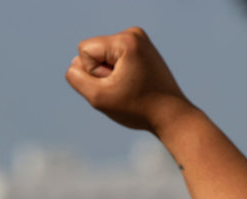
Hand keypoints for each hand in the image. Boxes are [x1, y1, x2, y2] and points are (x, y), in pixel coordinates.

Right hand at [66, 27, 192, 133]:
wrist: (171, 116)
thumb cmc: (137, 109)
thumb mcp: (99, 97)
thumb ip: (77, 78)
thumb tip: (75, 65)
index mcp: (126, 40)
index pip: (84, 51)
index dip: (93, 73)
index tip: (117, 86)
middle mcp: (133, 34)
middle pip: (93, 51)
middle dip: (102, 74)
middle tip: (126, 88)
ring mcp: (139, 40)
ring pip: (102, 57)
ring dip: (110, 75)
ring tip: (131, 87)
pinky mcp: (141, 50)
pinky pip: (114, 60)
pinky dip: (118, 74)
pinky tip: (134, 84)